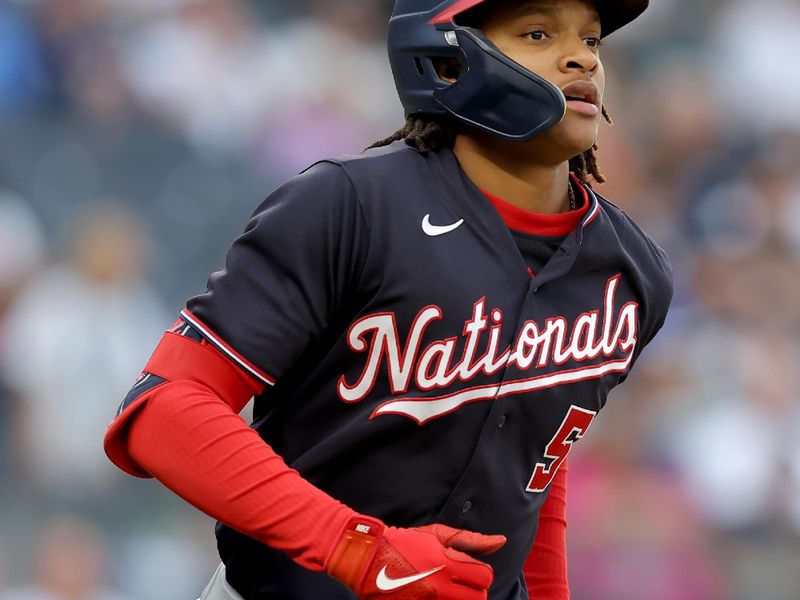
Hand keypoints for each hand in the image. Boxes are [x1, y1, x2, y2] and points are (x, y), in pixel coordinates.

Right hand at [326, 517, 505, 598]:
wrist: (368, 559)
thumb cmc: (405, 542)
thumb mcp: (436, 534)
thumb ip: (470, 540)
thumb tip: (501, 541)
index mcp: (445, 563)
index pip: (485, 577)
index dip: (480, 573)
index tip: (469, 571)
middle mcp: (438, 587)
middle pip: (479, 599)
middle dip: (474, 591)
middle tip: (459, 583)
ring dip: (458, 599)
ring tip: (446, 591)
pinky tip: (434, 596)